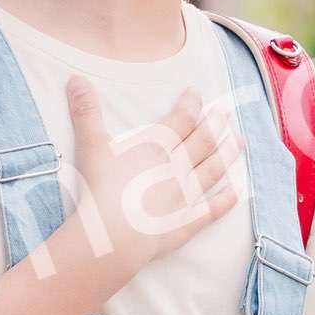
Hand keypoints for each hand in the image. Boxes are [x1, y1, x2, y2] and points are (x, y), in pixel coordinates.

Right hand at [65, 76, 241, 281]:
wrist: (113, 236)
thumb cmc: (101, 188)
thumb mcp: (90, 144)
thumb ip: (86, 111)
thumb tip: (75, 78)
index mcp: (156, 146)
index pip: (181, 118)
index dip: (191, 103)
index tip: (197, 92)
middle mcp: (177, 168)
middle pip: (203, 141)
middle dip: (216, 124)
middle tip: (226, 112)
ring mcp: (184, 197)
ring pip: (213, 170)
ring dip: (228, 154)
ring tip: (240, 141)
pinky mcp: (184, 224)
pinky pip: (210, 210)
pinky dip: (224, 200)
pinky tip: (236, 192)